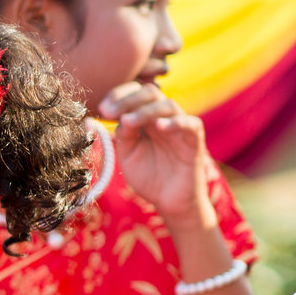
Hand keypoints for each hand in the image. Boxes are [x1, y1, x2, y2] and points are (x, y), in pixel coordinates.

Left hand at [102, 84, 210, 225]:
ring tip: (127, 122)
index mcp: (145, 118)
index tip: (101, 109)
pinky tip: (159, 127)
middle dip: (127, 99)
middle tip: (108, 112)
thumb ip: (124, 135)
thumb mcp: (128, 154)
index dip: (118, 96)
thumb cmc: (148, 176)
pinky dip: (175, 122)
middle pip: (150, 93)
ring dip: (145, 111)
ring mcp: (179, 127)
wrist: (169, 201)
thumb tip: (119, 117)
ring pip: (168, 105)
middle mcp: (162, 118)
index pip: (134, 93)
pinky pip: (190, 124)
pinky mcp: (194, 139)